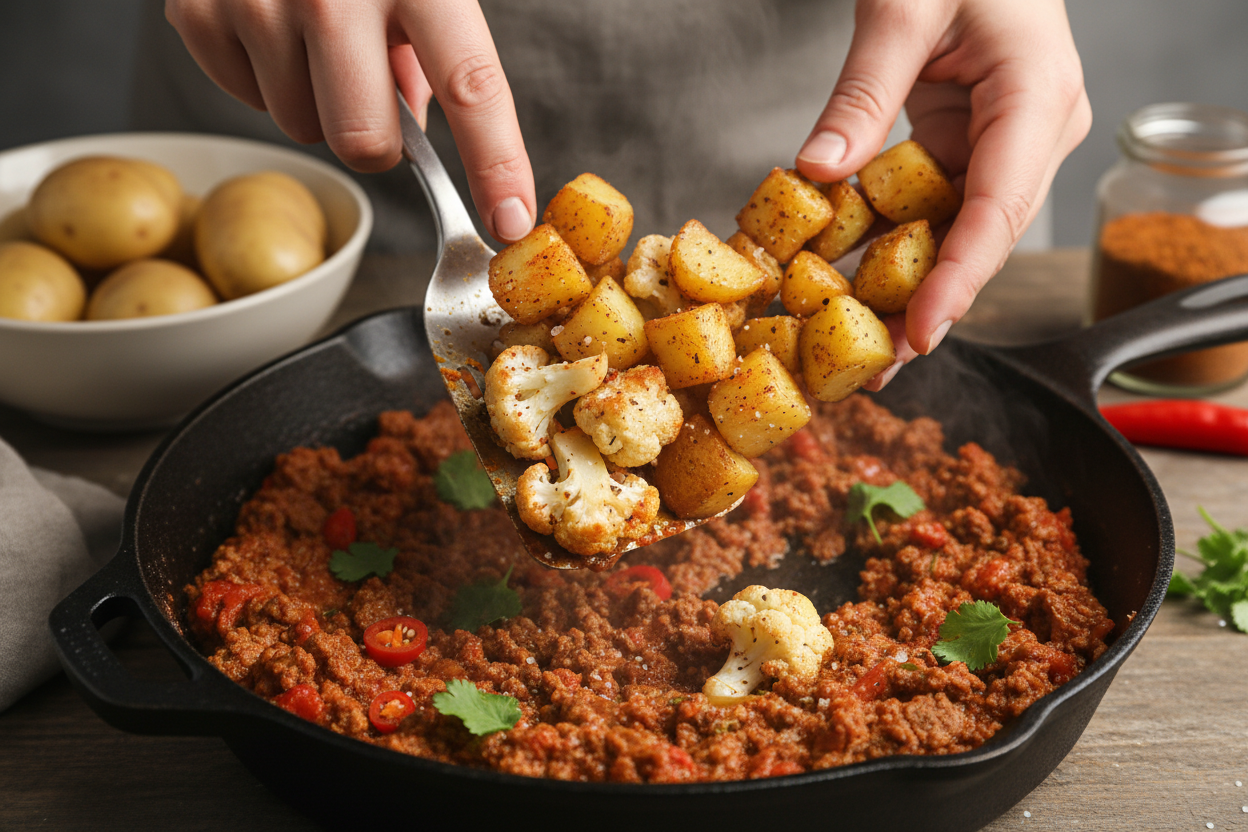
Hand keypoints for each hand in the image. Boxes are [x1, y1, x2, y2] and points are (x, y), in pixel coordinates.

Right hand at [165, 0, 536, 243]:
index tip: (509, 219)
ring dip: (319, 103)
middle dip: (380, 140)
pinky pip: (249, 100)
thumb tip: (415, 127)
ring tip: (317, 32)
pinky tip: (274, 23)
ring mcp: (257, 3)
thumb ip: (438, 46)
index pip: (472, 86)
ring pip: (303, 129)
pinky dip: (268, 77)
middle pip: (365, 142)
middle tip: (374, 91)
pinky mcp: (198, 11)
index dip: (496, 163)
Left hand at [795, 0, 1090, 387]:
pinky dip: (889, 250)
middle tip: (874, 373)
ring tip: (858, 357)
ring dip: (905, 294)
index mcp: (1037, 99)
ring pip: (952, 238)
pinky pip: (928, 211)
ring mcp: (1000, 146)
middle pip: (977, 240)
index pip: (1000, 209)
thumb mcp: (903, 7)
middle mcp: (1030, 135)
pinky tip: (851, 293)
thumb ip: (863, 92)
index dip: (959, 280)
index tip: (922, 335)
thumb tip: (818, 172)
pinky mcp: (966, 148)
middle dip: (926, 309)